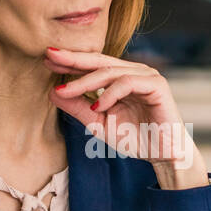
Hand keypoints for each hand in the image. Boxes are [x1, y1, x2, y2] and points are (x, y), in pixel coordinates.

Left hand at [44, 46, 209, 188]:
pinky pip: (127, 83)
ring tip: (66, 91)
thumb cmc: (135, 138)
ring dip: (85, 81)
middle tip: (50, 56)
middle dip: (73, 59)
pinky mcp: (156, 85)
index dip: (70, 62)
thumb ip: (78, 108)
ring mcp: (146, 76)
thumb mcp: (99, 124)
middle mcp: (133, 72)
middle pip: (99, 61)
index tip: (46, 60)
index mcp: (120, 78)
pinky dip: (109, 94)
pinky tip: (97, 106)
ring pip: (110, 72)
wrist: (164, 155)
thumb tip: (53, 93)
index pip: (92, 65)